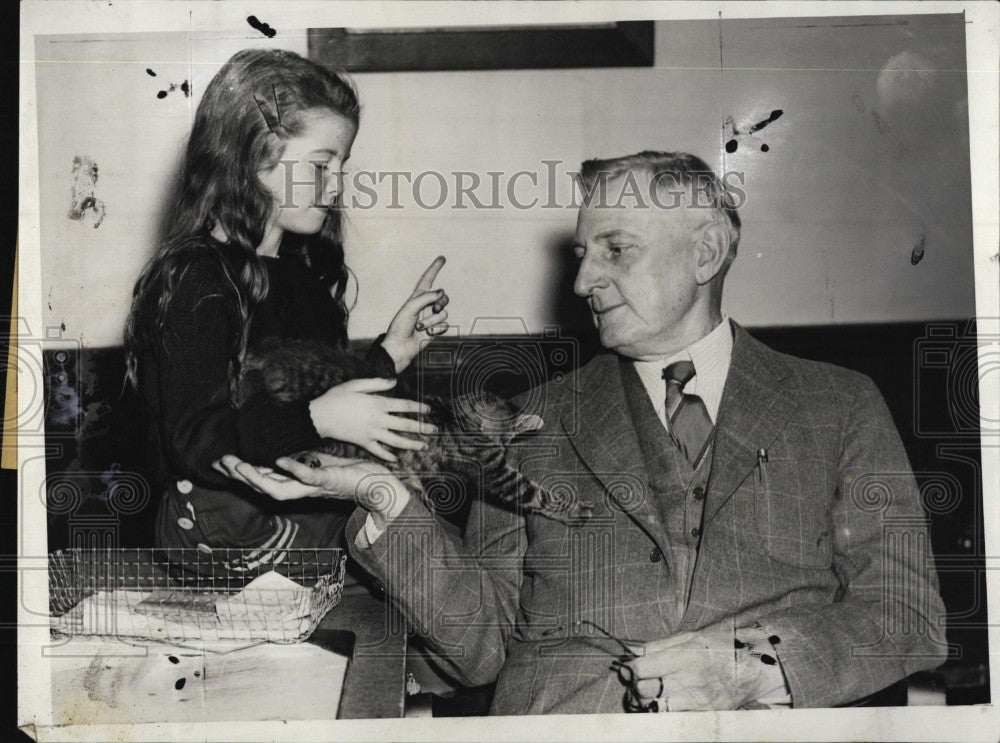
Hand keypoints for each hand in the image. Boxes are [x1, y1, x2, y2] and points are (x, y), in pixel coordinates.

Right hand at [213, 453, 410, 520]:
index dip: (238, 474)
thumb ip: (292, 463)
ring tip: (243, 465)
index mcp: (293, 485)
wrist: (372, 483)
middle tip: (223, 462)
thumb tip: (271, 456)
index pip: (259, 481)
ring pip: (279, 489)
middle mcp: (299, 490)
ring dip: (259, 478)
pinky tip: (281, 460)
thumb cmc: (341, 473)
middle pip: (263, 488)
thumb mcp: (312, 465)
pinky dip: (294, 470)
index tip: (218, 462)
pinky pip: (308, 478)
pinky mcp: (328, 482)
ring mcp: (313, 488)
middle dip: (241, 476)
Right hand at [308, 378, 434, 461]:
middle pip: (405, 425)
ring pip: (396, 441)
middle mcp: (378, 420)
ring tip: (423, 446)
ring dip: (411, 444)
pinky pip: (379, 451)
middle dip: (422, 428)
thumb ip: (377, 383)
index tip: (428, 410)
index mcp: (378, 404)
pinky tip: (396, 458)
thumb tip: (394, 382)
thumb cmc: (337, 397)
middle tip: (435, 431)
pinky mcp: (363, 442)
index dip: (418, 408)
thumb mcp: (356, 384)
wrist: (320, 416)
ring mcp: (371, 433)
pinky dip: (388, 456)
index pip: (404, 406)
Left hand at [380, 256, 449, 372]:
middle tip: (433, 309)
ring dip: (432, 320)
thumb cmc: (400, 327)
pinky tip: (427, 334)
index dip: (434, 268)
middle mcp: (426, 306)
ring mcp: (431, 318)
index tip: (442, 258)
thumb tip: (442, 292)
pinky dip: (436, 330)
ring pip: (444, 313)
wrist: (400, 347)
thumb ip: (427, 297)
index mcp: (417, 297)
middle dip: (440, 302)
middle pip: (443, 297)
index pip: (428, 279)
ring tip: (420, 327)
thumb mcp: (411, 308)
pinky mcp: (436, 329)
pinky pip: (445, 325)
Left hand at [621, 626, 765, 710]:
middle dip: (637, 686)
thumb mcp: (690, 638)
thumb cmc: (719, 649)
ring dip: (647, 701)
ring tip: (651, 692)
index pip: (641, 669)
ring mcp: (696, 701)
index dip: (631, 669)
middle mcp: (688, 680)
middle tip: (640, 681)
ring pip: (654, 707)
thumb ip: (659, 646)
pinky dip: (664, 711)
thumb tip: (633, 652)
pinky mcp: (702, 714)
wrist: (751, 669)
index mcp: (684, 656)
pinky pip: (672, 717)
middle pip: (644, 690)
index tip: (630, 668)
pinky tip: (666, 701)